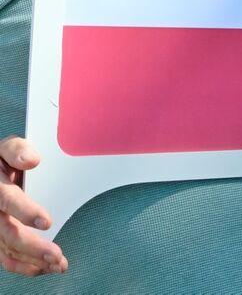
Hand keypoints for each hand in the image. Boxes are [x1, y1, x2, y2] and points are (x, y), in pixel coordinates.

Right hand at [0, 137, 66, 276]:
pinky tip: (44, 269)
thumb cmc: (3, 159)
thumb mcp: (5, 148)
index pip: (7, 200)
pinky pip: (5, 256)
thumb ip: (17, 150)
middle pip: (6, 232)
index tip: (46, 222)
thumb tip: (32, 160)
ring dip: (32, 261)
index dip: (25, 211)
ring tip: (58, 265)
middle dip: (31, 246)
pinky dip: (24, 266)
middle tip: (56, 255)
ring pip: (6, 249)